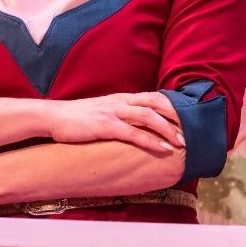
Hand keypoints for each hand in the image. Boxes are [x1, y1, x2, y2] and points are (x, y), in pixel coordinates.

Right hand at [45, 93, 183, 156]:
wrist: (53, 117)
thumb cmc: (77, 118)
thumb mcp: (103, 111)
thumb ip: (120, 114)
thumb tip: (137, 126)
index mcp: (121, 98)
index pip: (154, 97)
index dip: (173, 106)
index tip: (188, 118)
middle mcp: (120, 101)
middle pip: (156, 103)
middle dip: (177, 117)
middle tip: (192, 131)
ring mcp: (113, 112)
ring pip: (148, 117)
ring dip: (168, 130)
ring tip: (182, 143)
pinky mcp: (105, 126)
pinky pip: (133, 133)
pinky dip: (151, 141)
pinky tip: (163, 149)